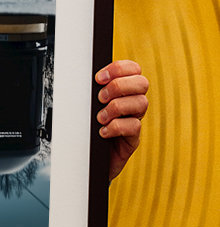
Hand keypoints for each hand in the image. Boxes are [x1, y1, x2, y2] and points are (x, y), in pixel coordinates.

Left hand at [95, 60, 148, 180]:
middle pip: (142, 83)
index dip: (119, 69)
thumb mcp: (88, 105)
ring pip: (141, 103)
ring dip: (116, 107)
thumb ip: (92, 90)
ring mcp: (134, 120)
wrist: (86, 157)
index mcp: (123, 90)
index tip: (99, 78)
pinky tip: (103, 131)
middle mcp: (132, 103)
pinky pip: (134, 126)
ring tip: (100, 118)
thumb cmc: (86, 127)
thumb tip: (84, 76)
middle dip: (119, 86)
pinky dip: (116, 127)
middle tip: (100, 98)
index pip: (133, 69)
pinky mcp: (133, 139)